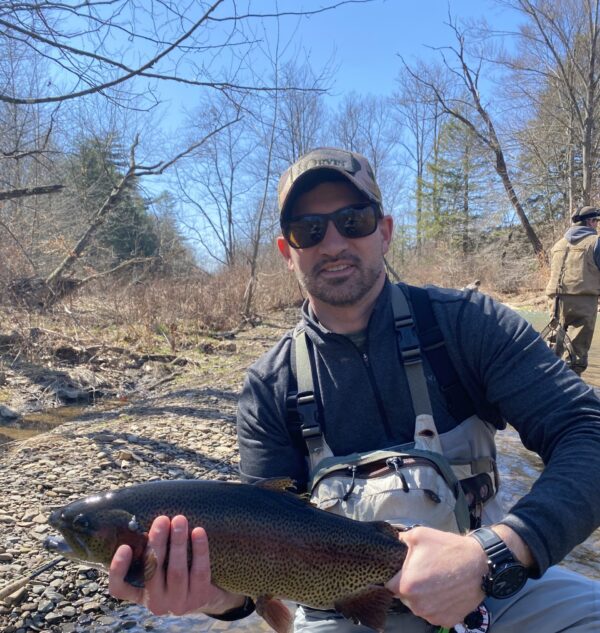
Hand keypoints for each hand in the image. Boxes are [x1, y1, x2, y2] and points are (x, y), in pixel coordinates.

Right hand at [108, 515, 244, 616]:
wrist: (207, 595)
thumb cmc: (177, 572)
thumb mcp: (160, 569)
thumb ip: (151, 552)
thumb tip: (152, 520)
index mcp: (140, 593)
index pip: (119, 589)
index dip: (118, 570)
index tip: (125, 547)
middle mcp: (156, 603)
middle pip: (152, 573)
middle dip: (157, 543)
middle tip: (162, 519)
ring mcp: (178, 603)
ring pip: (176, 572)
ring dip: (178, 543)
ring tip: (180, 520)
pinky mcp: (200, 598)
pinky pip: (200, 571)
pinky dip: (199, 550)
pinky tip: (198, 531)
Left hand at [385, 526, 487, 627]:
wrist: (480, 564)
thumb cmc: (448, 548)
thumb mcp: (419, 535)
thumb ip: (399, 540)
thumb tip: (390, 542)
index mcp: (407, 585)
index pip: (388, 585)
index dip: (394, 576)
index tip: (402, 569)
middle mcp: (417, 605)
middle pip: (404, 596)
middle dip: (410, 584)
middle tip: (423, 571)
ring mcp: (433, 615)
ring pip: (419, 605)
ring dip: (423, 596)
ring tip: (436, 580)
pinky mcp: (447, 620)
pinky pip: (434, 613)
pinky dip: (437, 604)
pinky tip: (445, 590)